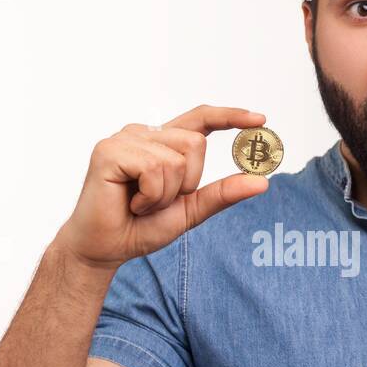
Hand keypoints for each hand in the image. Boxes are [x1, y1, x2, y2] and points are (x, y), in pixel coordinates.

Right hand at [55, 105, 269, 269]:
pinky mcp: (109, 151)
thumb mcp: (190, 210)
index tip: (260, 120)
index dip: (229, 116)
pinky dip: (151, 196)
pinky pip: (155, 168)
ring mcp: (124, 139)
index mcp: (161, 143)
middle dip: (187, 182)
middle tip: (158, 202)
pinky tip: (131, 203)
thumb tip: (262, 182)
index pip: (200, 120)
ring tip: (141, 204)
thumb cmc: (139, 228)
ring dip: (166, 194)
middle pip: (195, 143)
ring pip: (177, 159)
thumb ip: (222, 194)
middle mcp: (143, 134)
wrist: (105, 250)